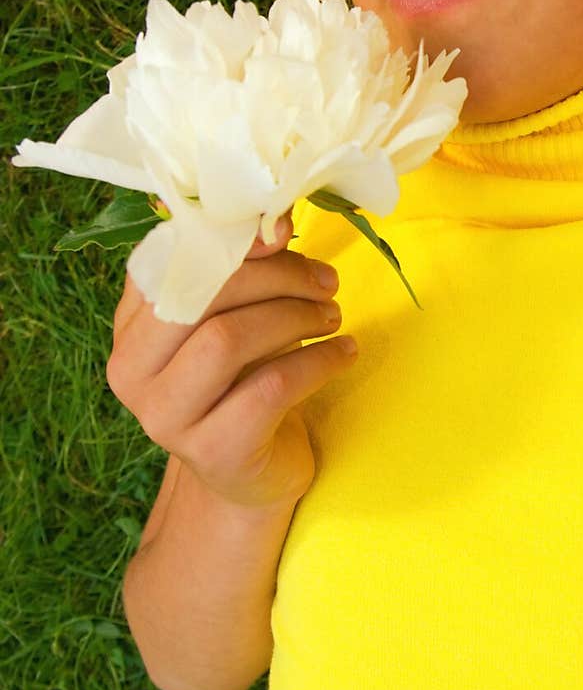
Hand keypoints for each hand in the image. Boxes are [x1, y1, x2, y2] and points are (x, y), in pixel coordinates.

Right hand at [106, 213, 355, 508]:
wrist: (252, 472)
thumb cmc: (245, 378)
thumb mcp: (243, 316)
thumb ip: (249, 267)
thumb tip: (277, 218)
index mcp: (132, 328)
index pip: (170, 263)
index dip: (229, 239)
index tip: (284, 232)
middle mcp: (132, 373)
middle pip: (200, 300)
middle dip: (274, 278)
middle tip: (325, 280)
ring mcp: (166, 418)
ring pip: (227, 340)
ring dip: (295, 316)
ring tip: (333, 315)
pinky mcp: (214, 452)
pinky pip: (269, 389)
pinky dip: (317, 362)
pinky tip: (344, 352)